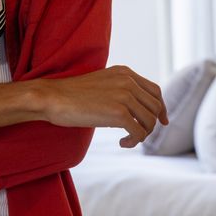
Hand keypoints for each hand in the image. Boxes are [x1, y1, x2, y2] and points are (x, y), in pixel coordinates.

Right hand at [37, 65, 168, 148]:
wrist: (53, 97)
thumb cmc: (73, 95)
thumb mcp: (103, 83)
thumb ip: (121, 89)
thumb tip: (137, 109)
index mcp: (125, 72)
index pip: (155, 91)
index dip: (161, 108)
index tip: (161, 121)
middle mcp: (128, 81)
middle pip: (156, 107)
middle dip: (151, 124)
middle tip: (138, 135)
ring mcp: (124, 96)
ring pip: (150, 121)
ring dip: (142, 134)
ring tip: (127, 139)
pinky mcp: (118, 113)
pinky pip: (139, 133)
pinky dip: (134, 142)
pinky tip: (122, 143)